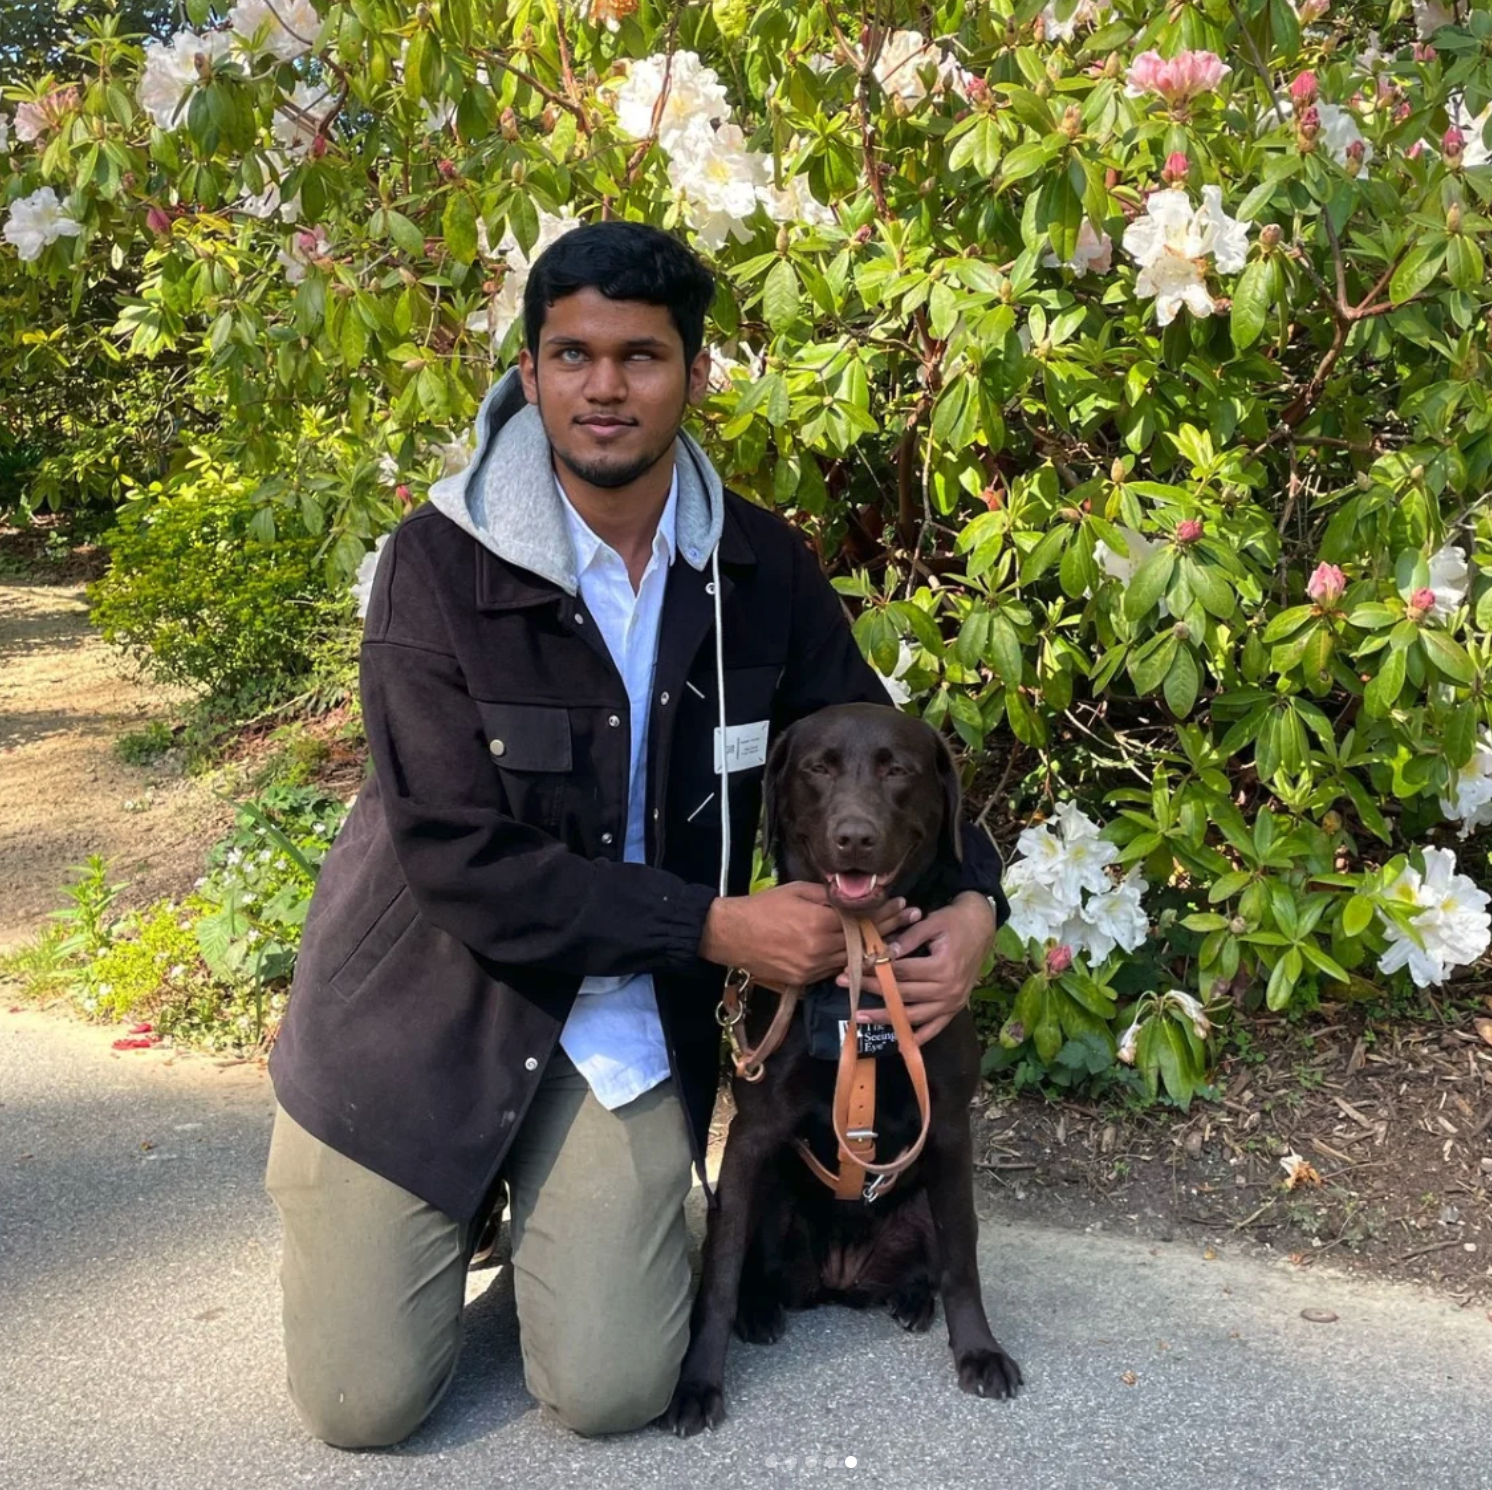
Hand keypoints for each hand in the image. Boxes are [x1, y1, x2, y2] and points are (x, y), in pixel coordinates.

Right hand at [700, 882, 919, 987]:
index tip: (903, 904)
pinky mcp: (804, 980)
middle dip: (890, 928)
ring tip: (896, 939)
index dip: (885, 911)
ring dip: (874, 948)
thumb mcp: (797, 891)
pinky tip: (864, 955)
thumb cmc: (763, 907)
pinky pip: (833, 970)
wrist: (731, 934)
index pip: (863, 918)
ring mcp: (813, 968)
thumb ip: (827, 896)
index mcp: (820, 922)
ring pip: (853, 960)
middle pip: (864, 940)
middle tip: (912, 919)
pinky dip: (849, 961)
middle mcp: (820, 948)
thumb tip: (853, 896)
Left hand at [842, 891, 994, 1046]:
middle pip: (902, 993)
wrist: (981, 927)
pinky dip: (918, 1037)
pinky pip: (934, 1028)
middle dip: (872, 989)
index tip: (853, 968)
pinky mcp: (954, 1008)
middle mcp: (948, 989)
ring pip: (913, 1015)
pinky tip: (899, 1043)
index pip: (901, 972)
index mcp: (943, 967)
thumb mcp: (931, 923)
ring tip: (859, 1016)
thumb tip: (883, 955)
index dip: (875, 970)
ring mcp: (952, 1002)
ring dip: (885, 1018)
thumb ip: (907, 939)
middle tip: (846, 985)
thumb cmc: (954, 922)